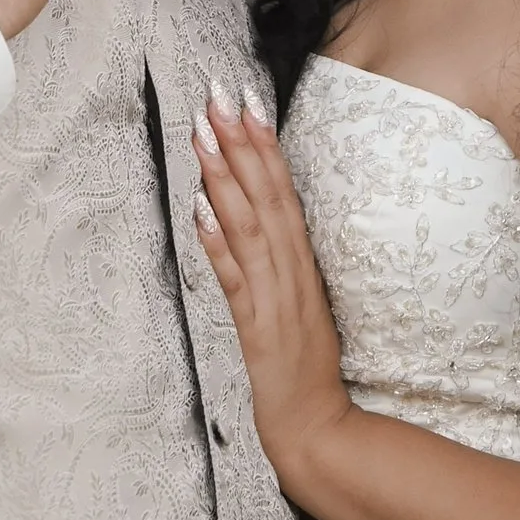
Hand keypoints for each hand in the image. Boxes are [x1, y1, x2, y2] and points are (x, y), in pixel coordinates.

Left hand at [191, 90, 355, 500]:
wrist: (318, 426)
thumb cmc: (305, 364)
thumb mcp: (297, 301)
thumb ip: (278, 259)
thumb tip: (243, 210)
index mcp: (302, 261)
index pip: (283, 190)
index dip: (264, 142)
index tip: (246, 97)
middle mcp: (291, 270)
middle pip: (266, 196)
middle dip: (242, 141)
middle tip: (218, 93)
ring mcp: (276, 297)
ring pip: (250, 225)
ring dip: (225, 177)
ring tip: (205, 133)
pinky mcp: (259, 328)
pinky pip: (236, 278)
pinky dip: (218, 242)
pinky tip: (201, 210)